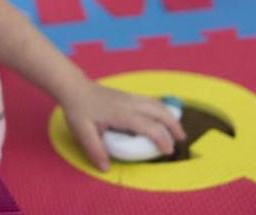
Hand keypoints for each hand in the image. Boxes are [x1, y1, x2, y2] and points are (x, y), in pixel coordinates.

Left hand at [60, 82, 185, 171]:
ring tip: (176, 129)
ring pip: (156, 103)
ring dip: (169, 115)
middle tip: (181, 139)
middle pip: (159, 110)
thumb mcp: (82, 132)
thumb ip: (95, 150)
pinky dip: (160, 109)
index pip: (149, 126)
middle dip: (173, 125)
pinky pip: (150, 100)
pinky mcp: (127, 96)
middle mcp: (130, 103)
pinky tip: (161, 117)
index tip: (167, 152)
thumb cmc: (78, 110)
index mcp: (122, 114)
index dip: (161, 139)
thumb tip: (106, 168)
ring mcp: (130, 97)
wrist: (74, 88)